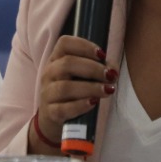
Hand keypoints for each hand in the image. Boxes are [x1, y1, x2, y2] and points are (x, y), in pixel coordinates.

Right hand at [29, 35, 115, 153]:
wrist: (53, 118)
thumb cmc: (73, 92)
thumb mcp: (81, 76)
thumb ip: (98, 69)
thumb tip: (112, 71)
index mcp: (56, 59)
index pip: (64, 43)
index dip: (84, 46)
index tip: (102, 54)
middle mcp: (49, 73)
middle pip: (67, 64)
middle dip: (93, 68)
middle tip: (110, 76)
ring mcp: (48, 93)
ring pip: (65, 87)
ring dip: (90, 88)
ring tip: (108, 90)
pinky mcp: (50, 112)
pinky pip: (63, 108)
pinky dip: (80, 105)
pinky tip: (94, 103)